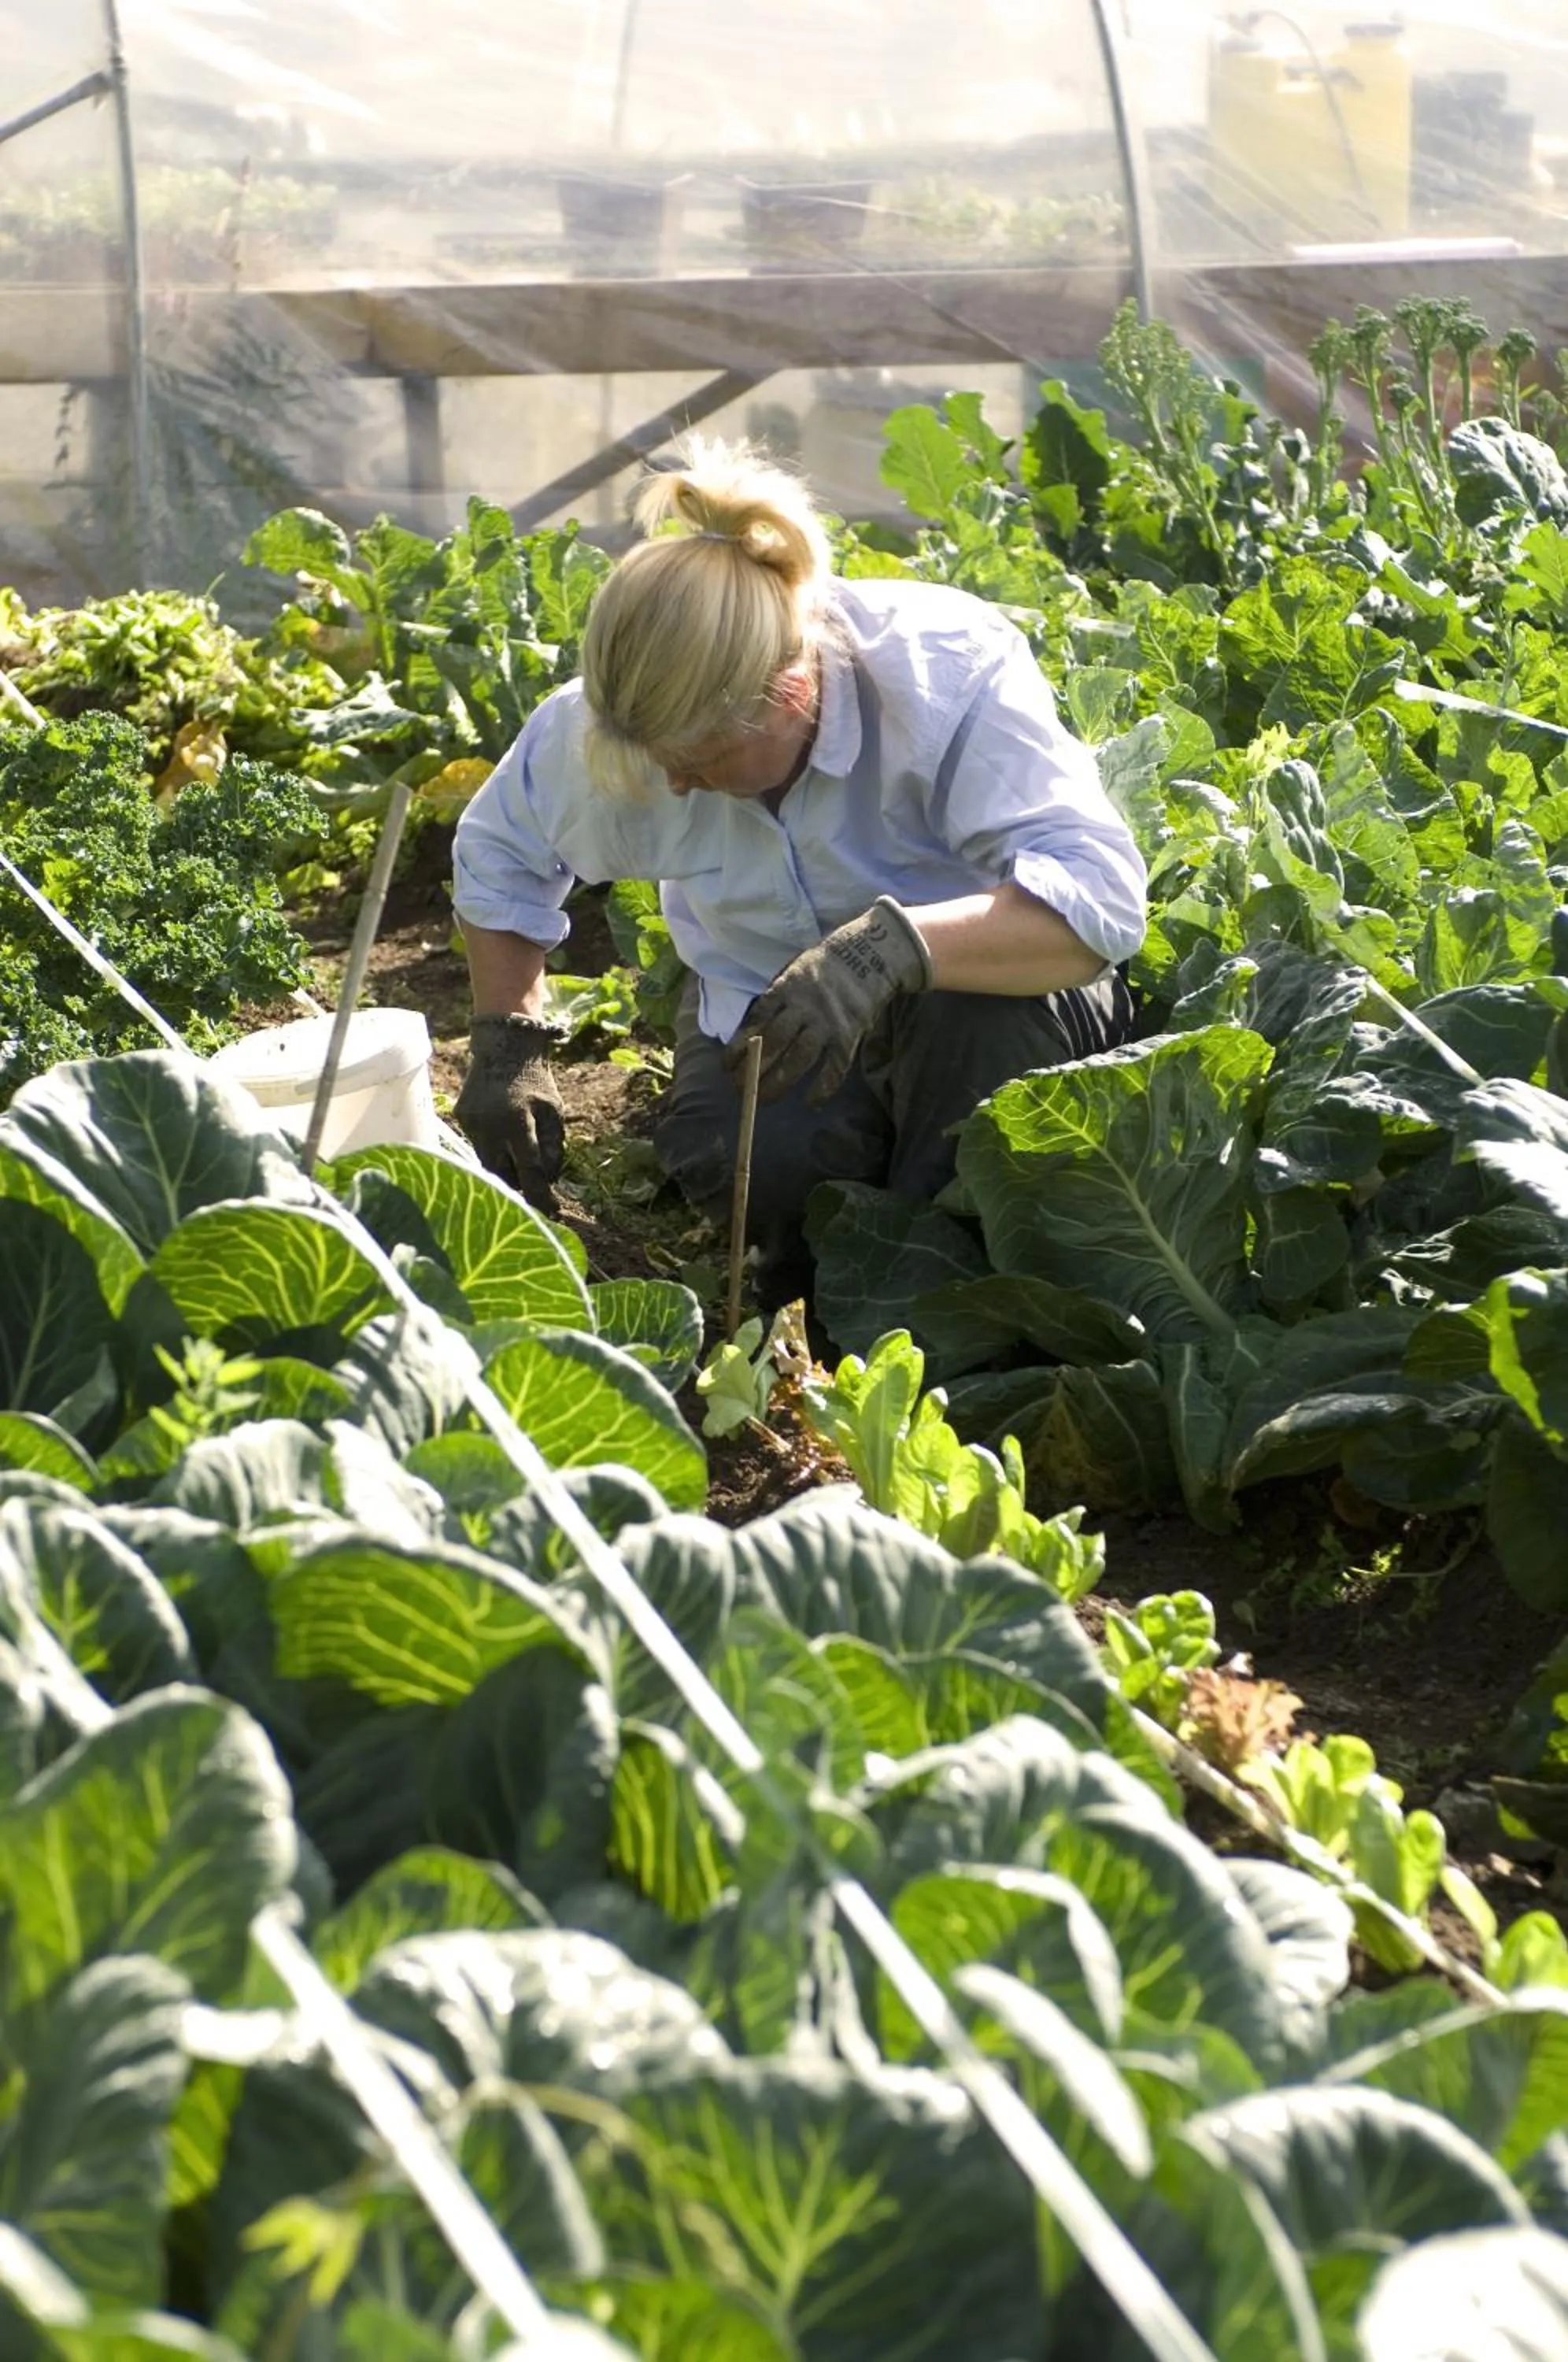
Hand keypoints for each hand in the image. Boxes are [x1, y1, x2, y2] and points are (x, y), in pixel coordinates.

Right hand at [454, 1014, 566, 1202]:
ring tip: (518, 1152)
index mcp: (517, 1122)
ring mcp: (471, 1123)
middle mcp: (489, 1126)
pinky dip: (493, 1148)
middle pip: (502, 1174)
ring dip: (505, 1166)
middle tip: (534, 1181)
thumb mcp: (555, 1111)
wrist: (504, 1045)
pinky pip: (478, 1145)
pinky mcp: (461, 1119)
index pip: (529, 1171)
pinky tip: (502, 1133)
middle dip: (519, 1183)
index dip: (541, 1196)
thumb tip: (549, 1183)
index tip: (553, 1213)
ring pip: (487, 1163)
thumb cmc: (536, 1080)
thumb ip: (553, 1148)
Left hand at [725, 897, 932, 1104]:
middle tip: (739, 1089)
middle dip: (752, 1070)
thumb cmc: (823, 966)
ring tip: (762, 1100)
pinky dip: (823, 1087)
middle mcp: (803, 1008)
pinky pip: (835, 1067)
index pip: (755, 1023)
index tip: (726, 1066)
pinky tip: (811, 1101)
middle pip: (773, 1044)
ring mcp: (827, 1023)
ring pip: (798, 1059)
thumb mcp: (791, 971)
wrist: (869, 954)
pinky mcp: (849, 1035)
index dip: (738, 1047)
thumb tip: (752, 1030)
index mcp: (785, 989)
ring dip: (778, 1083)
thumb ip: (775, 998)